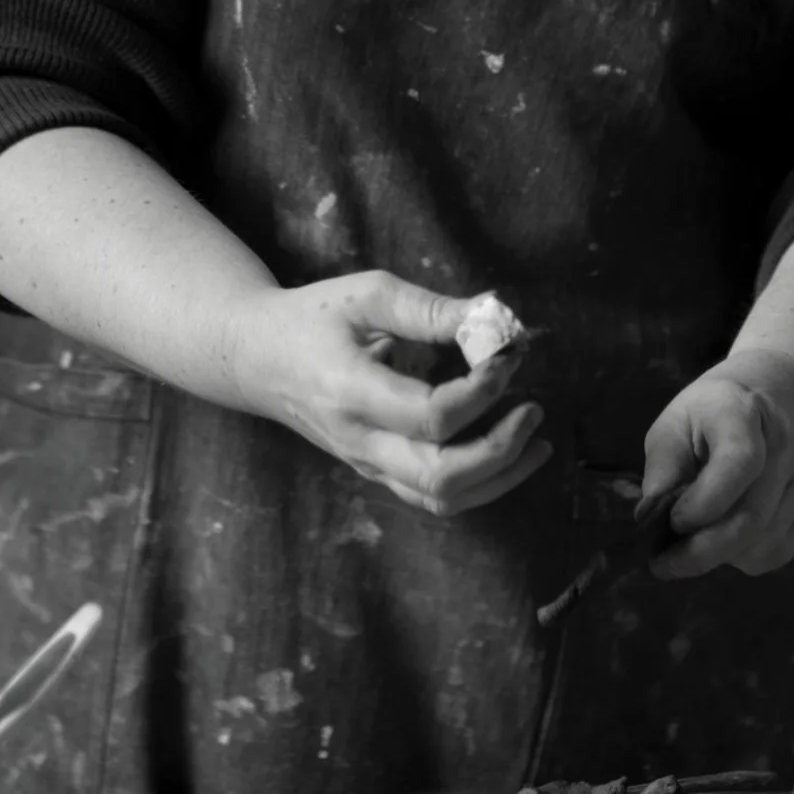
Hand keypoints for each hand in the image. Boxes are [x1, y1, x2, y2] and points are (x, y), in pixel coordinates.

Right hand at [233, 272, 548, 518]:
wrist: (256, 359)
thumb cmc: (312, 317)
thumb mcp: (367, 295)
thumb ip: (430, 309)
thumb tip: (495, 316)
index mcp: (352, 392)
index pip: (432, 415)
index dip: (482, 390)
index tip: (508, 355)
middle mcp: (360, 441)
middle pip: (441, 475)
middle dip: (500, 448)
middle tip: (534, 408)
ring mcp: (367, 464)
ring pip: (440, 498)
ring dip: (499, 476)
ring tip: (536, 441)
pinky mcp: (375, 471)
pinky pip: (431, 496)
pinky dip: (478, 484)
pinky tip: (508, 456)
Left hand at [637, 359, 793, 579]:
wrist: (784, 399)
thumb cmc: (714, 416)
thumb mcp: (677, 422)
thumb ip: (663, 466)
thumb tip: (649, 518)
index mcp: (742, 411)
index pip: (740, 463)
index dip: (705, 503)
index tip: (673, 520)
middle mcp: (784, 445)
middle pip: (752, 516)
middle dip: (703, 552)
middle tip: (665, 565)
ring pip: (762, 543)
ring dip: (720, 556)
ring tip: (692, 545)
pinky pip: (776, 553)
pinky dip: (743, 558)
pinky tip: (725, 539)